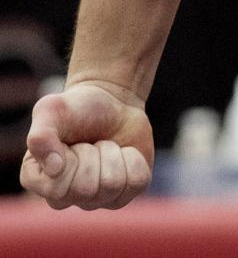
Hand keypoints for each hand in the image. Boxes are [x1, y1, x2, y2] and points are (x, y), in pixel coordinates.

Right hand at [21, 82, 153, 209]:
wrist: (112, 100)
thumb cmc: (77, 107)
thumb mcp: (52, 109)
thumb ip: (41, 135)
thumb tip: (55, 169)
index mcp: (38, 180)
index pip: (58, 188)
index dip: (72, 158)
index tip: (71, 142)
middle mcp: (64, 198)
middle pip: (87, 189)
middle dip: (95, 153)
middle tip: (91, 141)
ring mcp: (95, 199)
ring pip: (113, 185)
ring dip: (114, 154)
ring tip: (105, 145)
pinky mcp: (124, 192)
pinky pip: (137, 182)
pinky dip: (135, 159)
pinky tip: (124, 151)